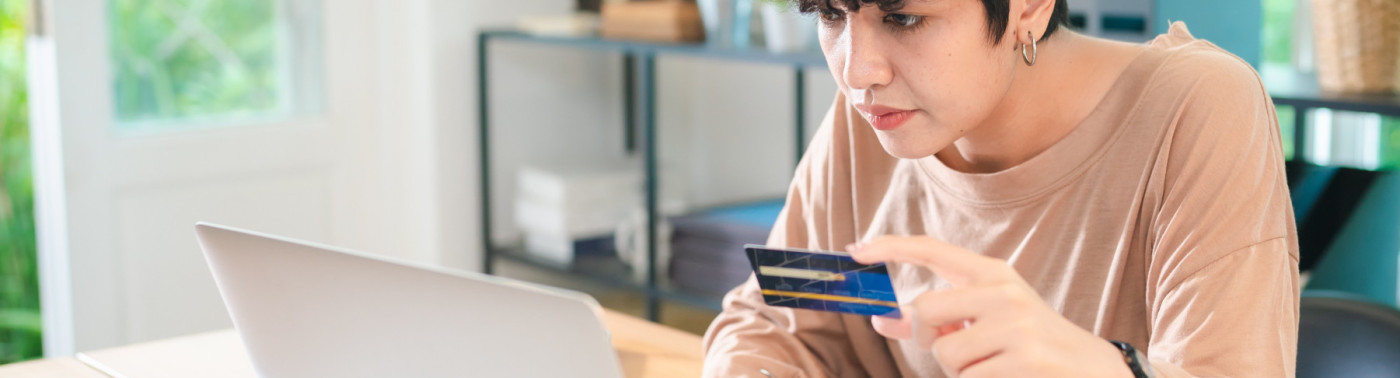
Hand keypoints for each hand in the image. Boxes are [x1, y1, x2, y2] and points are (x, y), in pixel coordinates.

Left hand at [846, 236, 1133, 377]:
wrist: (1096, 371)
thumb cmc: (1031, 346)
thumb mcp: (987, 322)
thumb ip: (938, 319)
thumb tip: (883, 317)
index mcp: (994, 274)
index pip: (932, 250)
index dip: (890, 247)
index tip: (854, 250)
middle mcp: (1005, 293)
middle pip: (925, 312)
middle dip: (929, 340)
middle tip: (960, 350)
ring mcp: (1017, 327)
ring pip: (945, 355)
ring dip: (960, 371)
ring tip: (995, 366)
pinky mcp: (1026, 361)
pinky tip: (1010, 377)